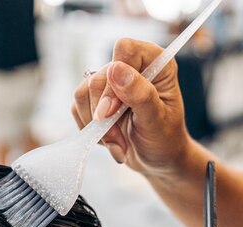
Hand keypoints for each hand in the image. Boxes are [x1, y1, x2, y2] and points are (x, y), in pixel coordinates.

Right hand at [71, 38, 189, 176]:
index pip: (125, 50)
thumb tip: (115, 70)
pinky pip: (77, 108)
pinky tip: (111, 141)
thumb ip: (139, 94)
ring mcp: (110, 83)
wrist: (157, 159)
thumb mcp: (157, 120)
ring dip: (98, 127)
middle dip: (105, 115)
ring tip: (118, 143)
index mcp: (155, 62)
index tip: (114, 110)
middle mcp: (131, 67)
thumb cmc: (165, 138)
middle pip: (99, 78)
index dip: (114, 78)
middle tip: (118, 139)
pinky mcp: (95, 99)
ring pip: (83, 93)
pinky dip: (92, 131)